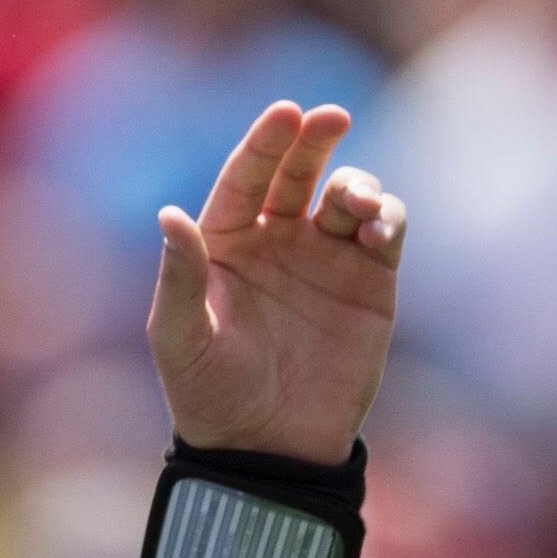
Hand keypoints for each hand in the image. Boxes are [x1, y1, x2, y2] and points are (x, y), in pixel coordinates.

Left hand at [148, 100, 405, 464]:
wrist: (267, 445)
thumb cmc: (209, 392)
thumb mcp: (180, 336)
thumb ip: (178, 275)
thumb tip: (168, 214)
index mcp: (224, 242)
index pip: (244, 178)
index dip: (265, 144)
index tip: (286, 111)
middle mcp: (274, 240)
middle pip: (297, 173)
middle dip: (315, 140)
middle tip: (332, 116)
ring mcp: (324, 258)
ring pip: (346, 195)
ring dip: (357, 184)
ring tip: (356, 202)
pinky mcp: (369, 282)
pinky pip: (384, 231)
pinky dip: (388, 217)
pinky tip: (378, 227)